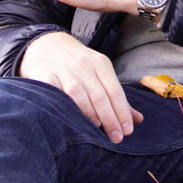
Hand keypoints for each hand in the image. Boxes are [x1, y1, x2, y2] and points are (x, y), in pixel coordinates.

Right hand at [19, 31, 142, 142]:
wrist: (48, 45)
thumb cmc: (79, 66)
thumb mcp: (100, 73)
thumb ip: (117, 97)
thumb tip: (138, 119)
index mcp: (100, 63)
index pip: (115, 90)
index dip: (122, 112)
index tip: (127, 131)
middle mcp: (83, 64)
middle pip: (99, 94)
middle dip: (109, 118)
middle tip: (116, 138)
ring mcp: (63, 68)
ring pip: (77, 92)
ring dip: (88, 111)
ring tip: (96, 128)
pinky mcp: (44, 73)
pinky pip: (54, 90)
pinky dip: (62, 102)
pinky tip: (68, 115)